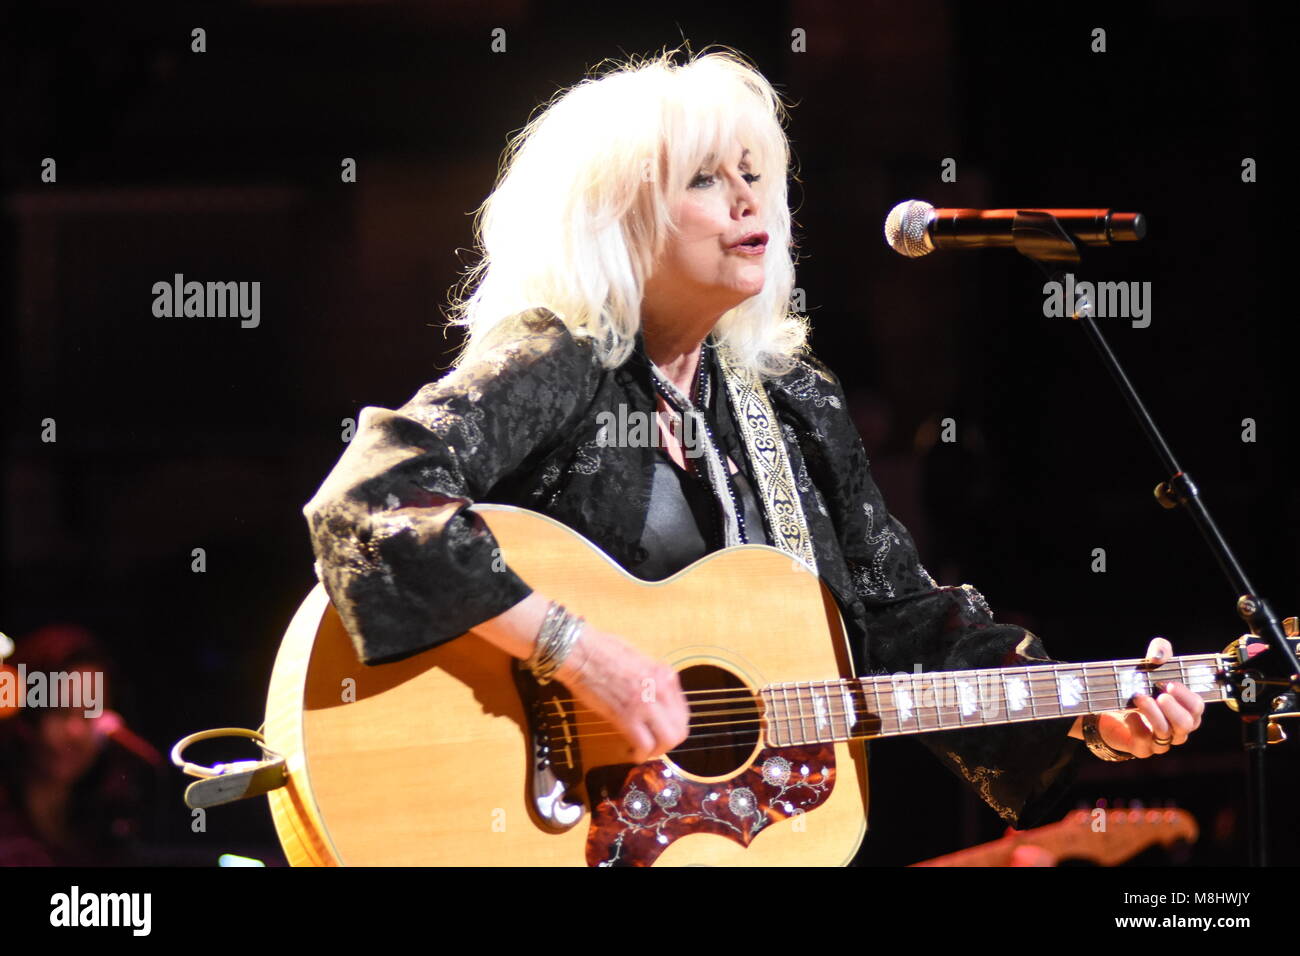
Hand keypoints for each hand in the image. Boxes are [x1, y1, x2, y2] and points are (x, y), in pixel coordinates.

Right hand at [555, 625, 689, 763]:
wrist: (581, 651)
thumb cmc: (603, 650)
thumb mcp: (640, 659)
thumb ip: (653, 678)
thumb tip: (655, 696)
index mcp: (665, 674)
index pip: (683, 713)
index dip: (672, 728)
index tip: (660, 732)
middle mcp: (661, 689)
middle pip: (680, 730)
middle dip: (668, 744)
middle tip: (654, 746)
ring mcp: (646, 703)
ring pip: (667, 741)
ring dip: (656, 751)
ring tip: (643, 751)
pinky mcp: (627, 715)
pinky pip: (645, 744)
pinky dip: (640, 754)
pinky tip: (632, 753)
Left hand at [1095, 637, 1205, 757]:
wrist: (1110, 709)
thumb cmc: (1138, 687)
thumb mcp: (1150, 664)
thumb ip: (1160, 651)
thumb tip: (1158, 657)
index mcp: (1185, 710)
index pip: (1197, 708)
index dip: (1186, 697)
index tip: (1170, 684)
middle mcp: (1177, 728)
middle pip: (1187, 724)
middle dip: (1174, 709)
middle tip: (1160, 695)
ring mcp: (1160, 741)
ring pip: (1165, 734)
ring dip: (1153, 714)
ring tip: (1139, 697)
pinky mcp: (1141, 748)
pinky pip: (1143, 742)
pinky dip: (1136, 726)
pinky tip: (1128, 714)